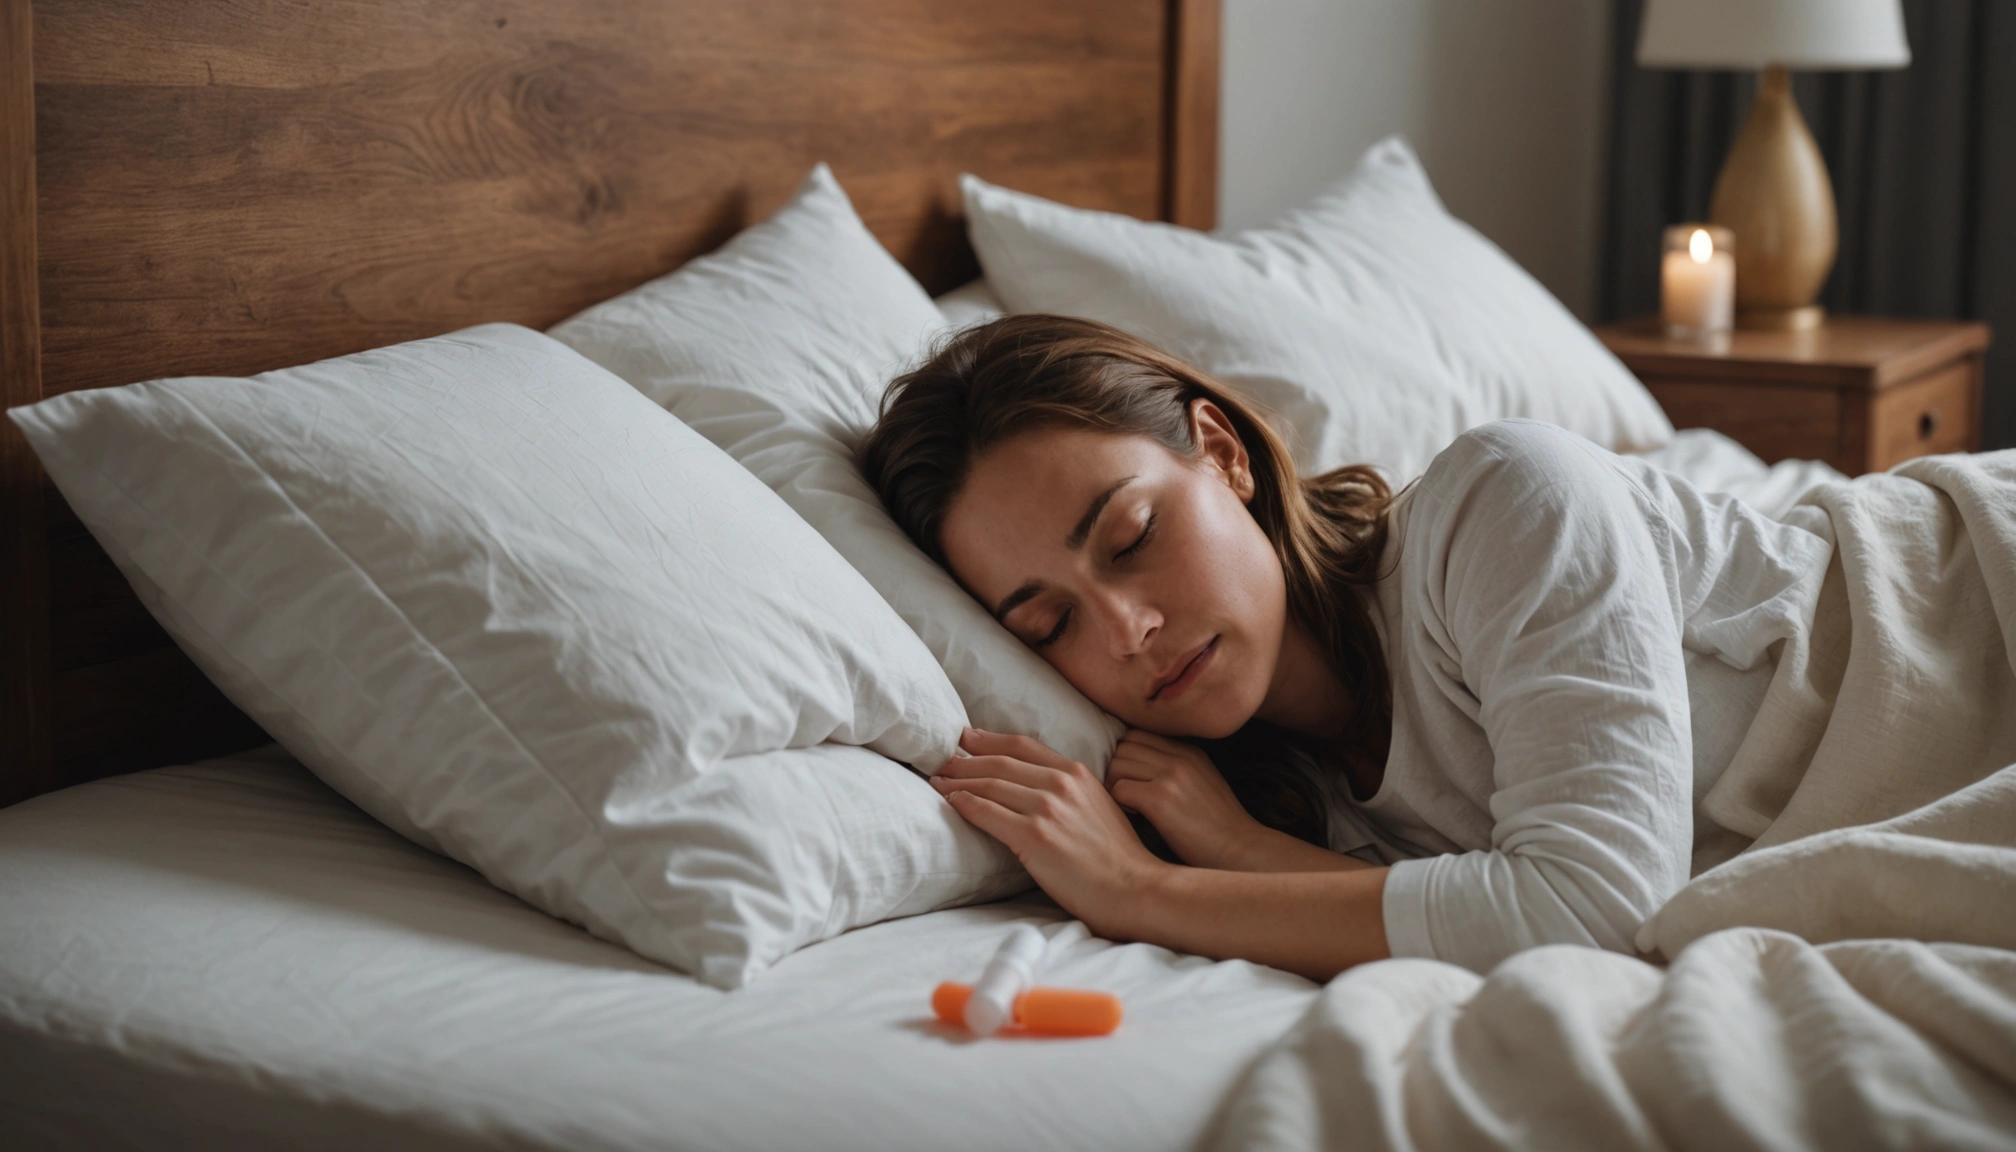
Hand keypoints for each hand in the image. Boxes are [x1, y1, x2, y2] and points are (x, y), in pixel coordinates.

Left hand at [931, 728, 1169, 939]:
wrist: (1135, 888)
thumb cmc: (1115, 857)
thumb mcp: (1097, 806)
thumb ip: (1068, 791)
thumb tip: (1033, 789)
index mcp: (1077, 772)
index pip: (1022, 746)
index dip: (989, 739)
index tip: (965, 737)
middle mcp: (1061, 783)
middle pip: (1000, 761)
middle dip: (965, 759)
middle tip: (940, 759)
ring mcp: (1048, 808)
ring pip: (990, 784)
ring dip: (958, 781)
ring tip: (938, 781)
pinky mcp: (1035, 836)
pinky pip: (988, 813)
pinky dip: (965, 805)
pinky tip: (951, 802)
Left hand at [1106, 729, 1268, 869]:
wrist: (1240, 850)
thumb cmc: (1219, 826)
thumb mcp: (1204, 782)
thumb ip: (1178, 767)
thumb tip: (1141, 765)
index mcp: (1189, 751)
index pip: (1138, 734)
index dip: (1125, 754)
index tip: (1126, 775)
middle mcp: (1179, 757)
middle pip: (1124, 746)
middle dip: (1116, 768)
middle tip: (1121, 792)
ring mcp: (1170, 776)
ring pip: (1117, 764)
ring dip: (1114, 785)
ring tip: (1126, 805)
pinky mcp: (1160, 799)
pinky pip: (1119, 789)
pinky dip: (1118, 803)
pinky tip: (1131, 816)